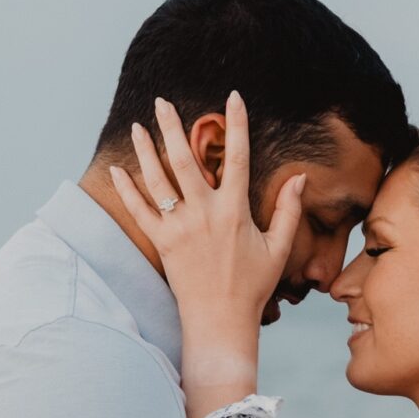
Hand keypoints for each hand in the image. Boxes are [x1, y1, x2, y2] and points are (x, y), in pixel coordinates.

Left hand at [108, 93, 305, 325]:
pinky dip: (127, 190)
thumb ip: (289, 210)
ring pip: (158, 179)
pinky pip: (139, 211)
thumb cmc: (252, 286)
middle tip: (162, 101)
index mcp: (235, 211)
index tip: (234, 96)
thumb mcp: (278, 248)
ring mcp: (179, 227)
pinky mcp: (162, 243)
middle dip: (173, 126)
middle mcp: (204, 213)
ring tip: (139, 125)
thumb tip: (300, 178)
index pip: (239, 157)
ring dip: (146, 149)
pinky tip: (118, 170)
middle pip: (185, 159)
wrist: (219, 320)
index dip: (237, 124)